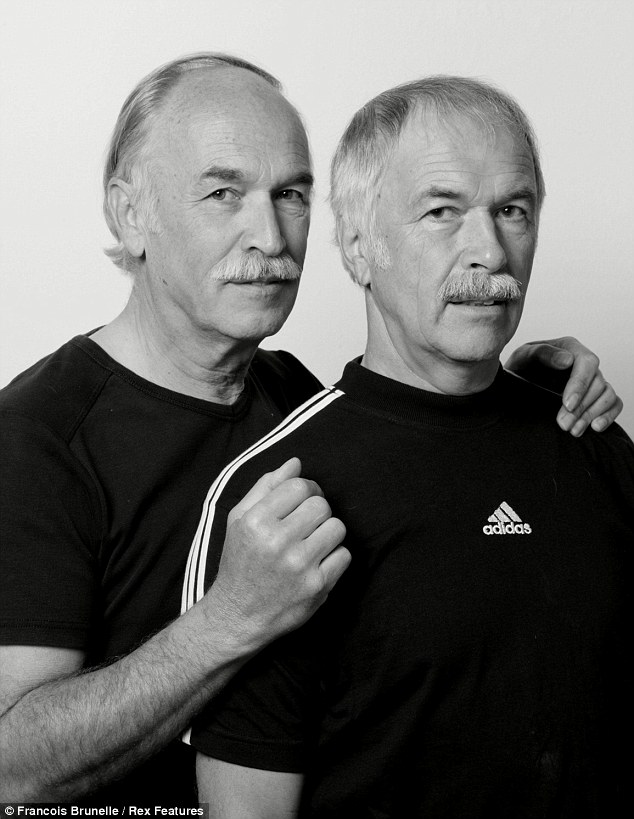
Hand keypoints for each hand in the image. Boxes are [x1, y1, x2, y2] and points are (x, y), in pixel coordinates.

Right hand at [209, 458, 349, 645]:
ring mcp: (299, 566)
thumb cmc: (240, 562)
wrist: (237, 615)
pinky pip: (344, 555)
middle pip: (321, 505)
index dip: (307, 490)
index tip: (303, 501)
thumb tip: (295, 463)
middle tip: (306, 525)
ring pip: (337, 527)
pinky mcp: (317, 587)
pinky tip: (316, 564)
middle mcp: (277, 542)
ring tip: (312, 544)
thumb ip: (266, 487)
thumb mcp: (239, 520)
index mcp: (256, 521)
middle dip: (317, 512)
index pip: (300, 486)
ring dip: (328, 533)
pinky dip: (334, 558)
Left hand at [505, 336, 622, 435]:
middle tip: (563, 424)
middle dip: (581, 407)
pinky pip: (614, 404)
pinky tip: (594, 427)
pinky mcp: (596, 397)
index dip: (580, 385)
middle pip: (597, 384)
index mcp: (570, 349)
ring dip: (591, 415)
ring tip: (573, 430)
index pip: (587, 363)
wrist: (515, 384)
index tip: (568, 404)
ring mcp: (593, 381)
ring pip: (607, 395)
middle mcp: (585, 364)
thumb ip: (543, 354)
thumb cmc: (521, 367)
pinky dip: (608, 416)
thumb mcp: (524, 357)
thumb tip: (567, 360)